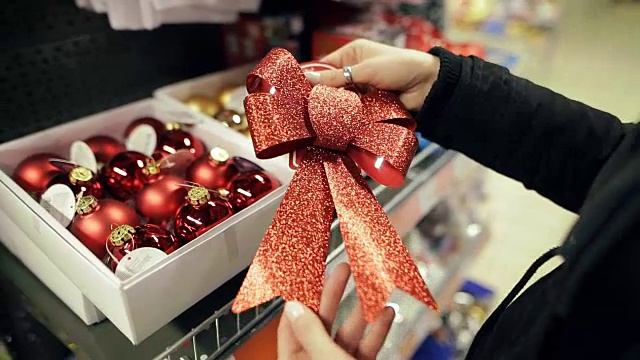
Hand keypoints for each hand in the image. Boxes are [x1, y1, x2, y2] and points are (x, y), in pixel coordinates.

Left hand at [278, 263, 395, 359]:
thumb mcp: (326, 357)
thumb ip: (311, 332)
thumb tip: (295, 306)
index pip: (292, 321)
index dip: (302, 294)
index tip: (310, 270)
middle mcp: (315, 358)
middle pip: (322, 320)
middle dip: (335, 293)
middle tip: (344, 268)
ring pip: (348, 331)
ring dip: (362, 308)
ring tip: (370, 286)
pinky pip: (367, 345)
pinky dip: (378, 329)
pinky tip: (386, 313)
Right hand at [305, 39, 440, 110]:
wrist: (429, 85)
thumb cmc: (400, 67)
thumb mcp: (366, 70)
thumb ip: (337, 78)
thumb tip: (308, 80)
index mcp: (352, 55)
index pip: (324, 66)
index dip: (311, 79)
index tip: (296, 93)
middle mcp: (354, 72)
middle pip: (329, 87)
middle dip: (320, 98)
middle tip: (305, 112)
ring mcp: (362, 91)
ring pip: (340, 103)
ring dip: (334, 111)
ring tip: (318, 122)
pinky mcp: (369, 107)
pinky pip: (353, 114)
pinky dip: (347, 119)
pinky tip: (337, 126)